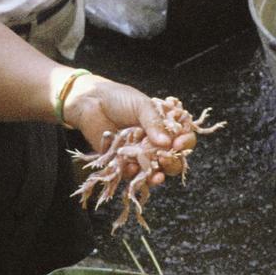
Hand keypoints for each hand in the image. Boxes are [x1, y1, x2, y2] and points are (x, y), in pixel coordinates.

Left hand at [62, 77, 196, 183]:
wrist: (90, 102)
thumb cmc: (119, 99)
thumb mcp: (141, 105)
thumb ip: (154, 123)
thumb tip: (167, 143)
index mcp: (165, 126)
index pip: (183, 137)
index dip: (185, 142)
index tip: (178, 144)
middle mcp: (155, 142)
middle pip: (172, 159)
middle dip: (173, 162)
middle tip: (166, 159)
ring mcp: (140, 153)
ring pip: (154, 170)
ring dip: (157, 175)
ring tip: (157, 175)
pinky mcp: (124, 162)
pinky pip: (133, 173)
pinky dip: (135, 174)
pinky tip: (133, 169)